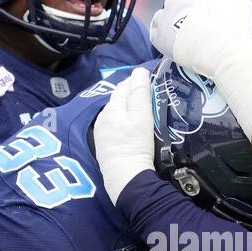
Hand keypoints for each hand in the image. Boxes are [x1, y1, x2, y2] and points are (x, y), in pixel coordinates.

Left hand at [93, 67, 154, 203]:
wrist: (125, 178)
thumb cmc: (136, 145)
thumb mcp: (142, 117)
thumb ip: (139, 93)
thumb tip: (139, 71)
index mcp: (113, 107)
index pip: (124, 86)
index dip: (136, 81)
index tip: (149, 80)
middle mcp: (103, 117)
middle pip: (117, 99)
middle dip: (129, 93)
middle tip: (146, 93)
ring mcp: (102, 132)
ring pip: (114, 113)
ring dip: (125, 108)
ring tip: (139, 110)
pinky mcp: (103, 146)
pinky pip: (112, 126)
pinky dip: (121, 122)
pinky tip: (128, 128)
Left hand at [149, 0, 251, 134]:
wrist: (226, 55)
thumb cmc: (233, 26)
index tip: (207, 8)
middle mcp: (174, 2)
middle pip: (176, 1)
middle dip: (186, 9)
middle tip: (200, 23)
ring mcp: (166, 21)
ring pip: (163, 16)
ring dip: (172, 21)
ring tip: (186, 33)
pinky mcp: (161, 40)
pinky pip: (156, 34)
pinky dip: (163, 36)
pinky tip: (174, 41)